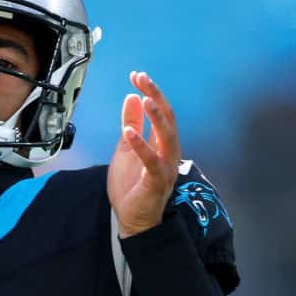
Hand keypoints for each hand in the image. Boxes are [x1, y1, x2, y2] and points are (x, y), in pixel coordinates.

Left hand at [107, 72, 181, 237]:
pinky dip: (141, 145)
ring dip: (155, 116)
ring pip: (167, 136)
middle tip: (142, 78)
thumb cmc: (132, 185)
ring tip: (144, 97)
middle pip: (167, 118)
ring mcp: (166, 166)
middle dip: (155, 95)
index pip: (161, 112)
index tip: (136, 76)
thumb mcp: (126, 148)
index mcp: (163, 143)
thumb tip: (131, 97)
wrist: (133, 219)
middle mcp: (169, 152)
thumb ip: (131, 123)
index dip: (151, 92)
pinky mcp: (157, 181)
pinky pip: (152, 161)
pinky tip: (129, 132)